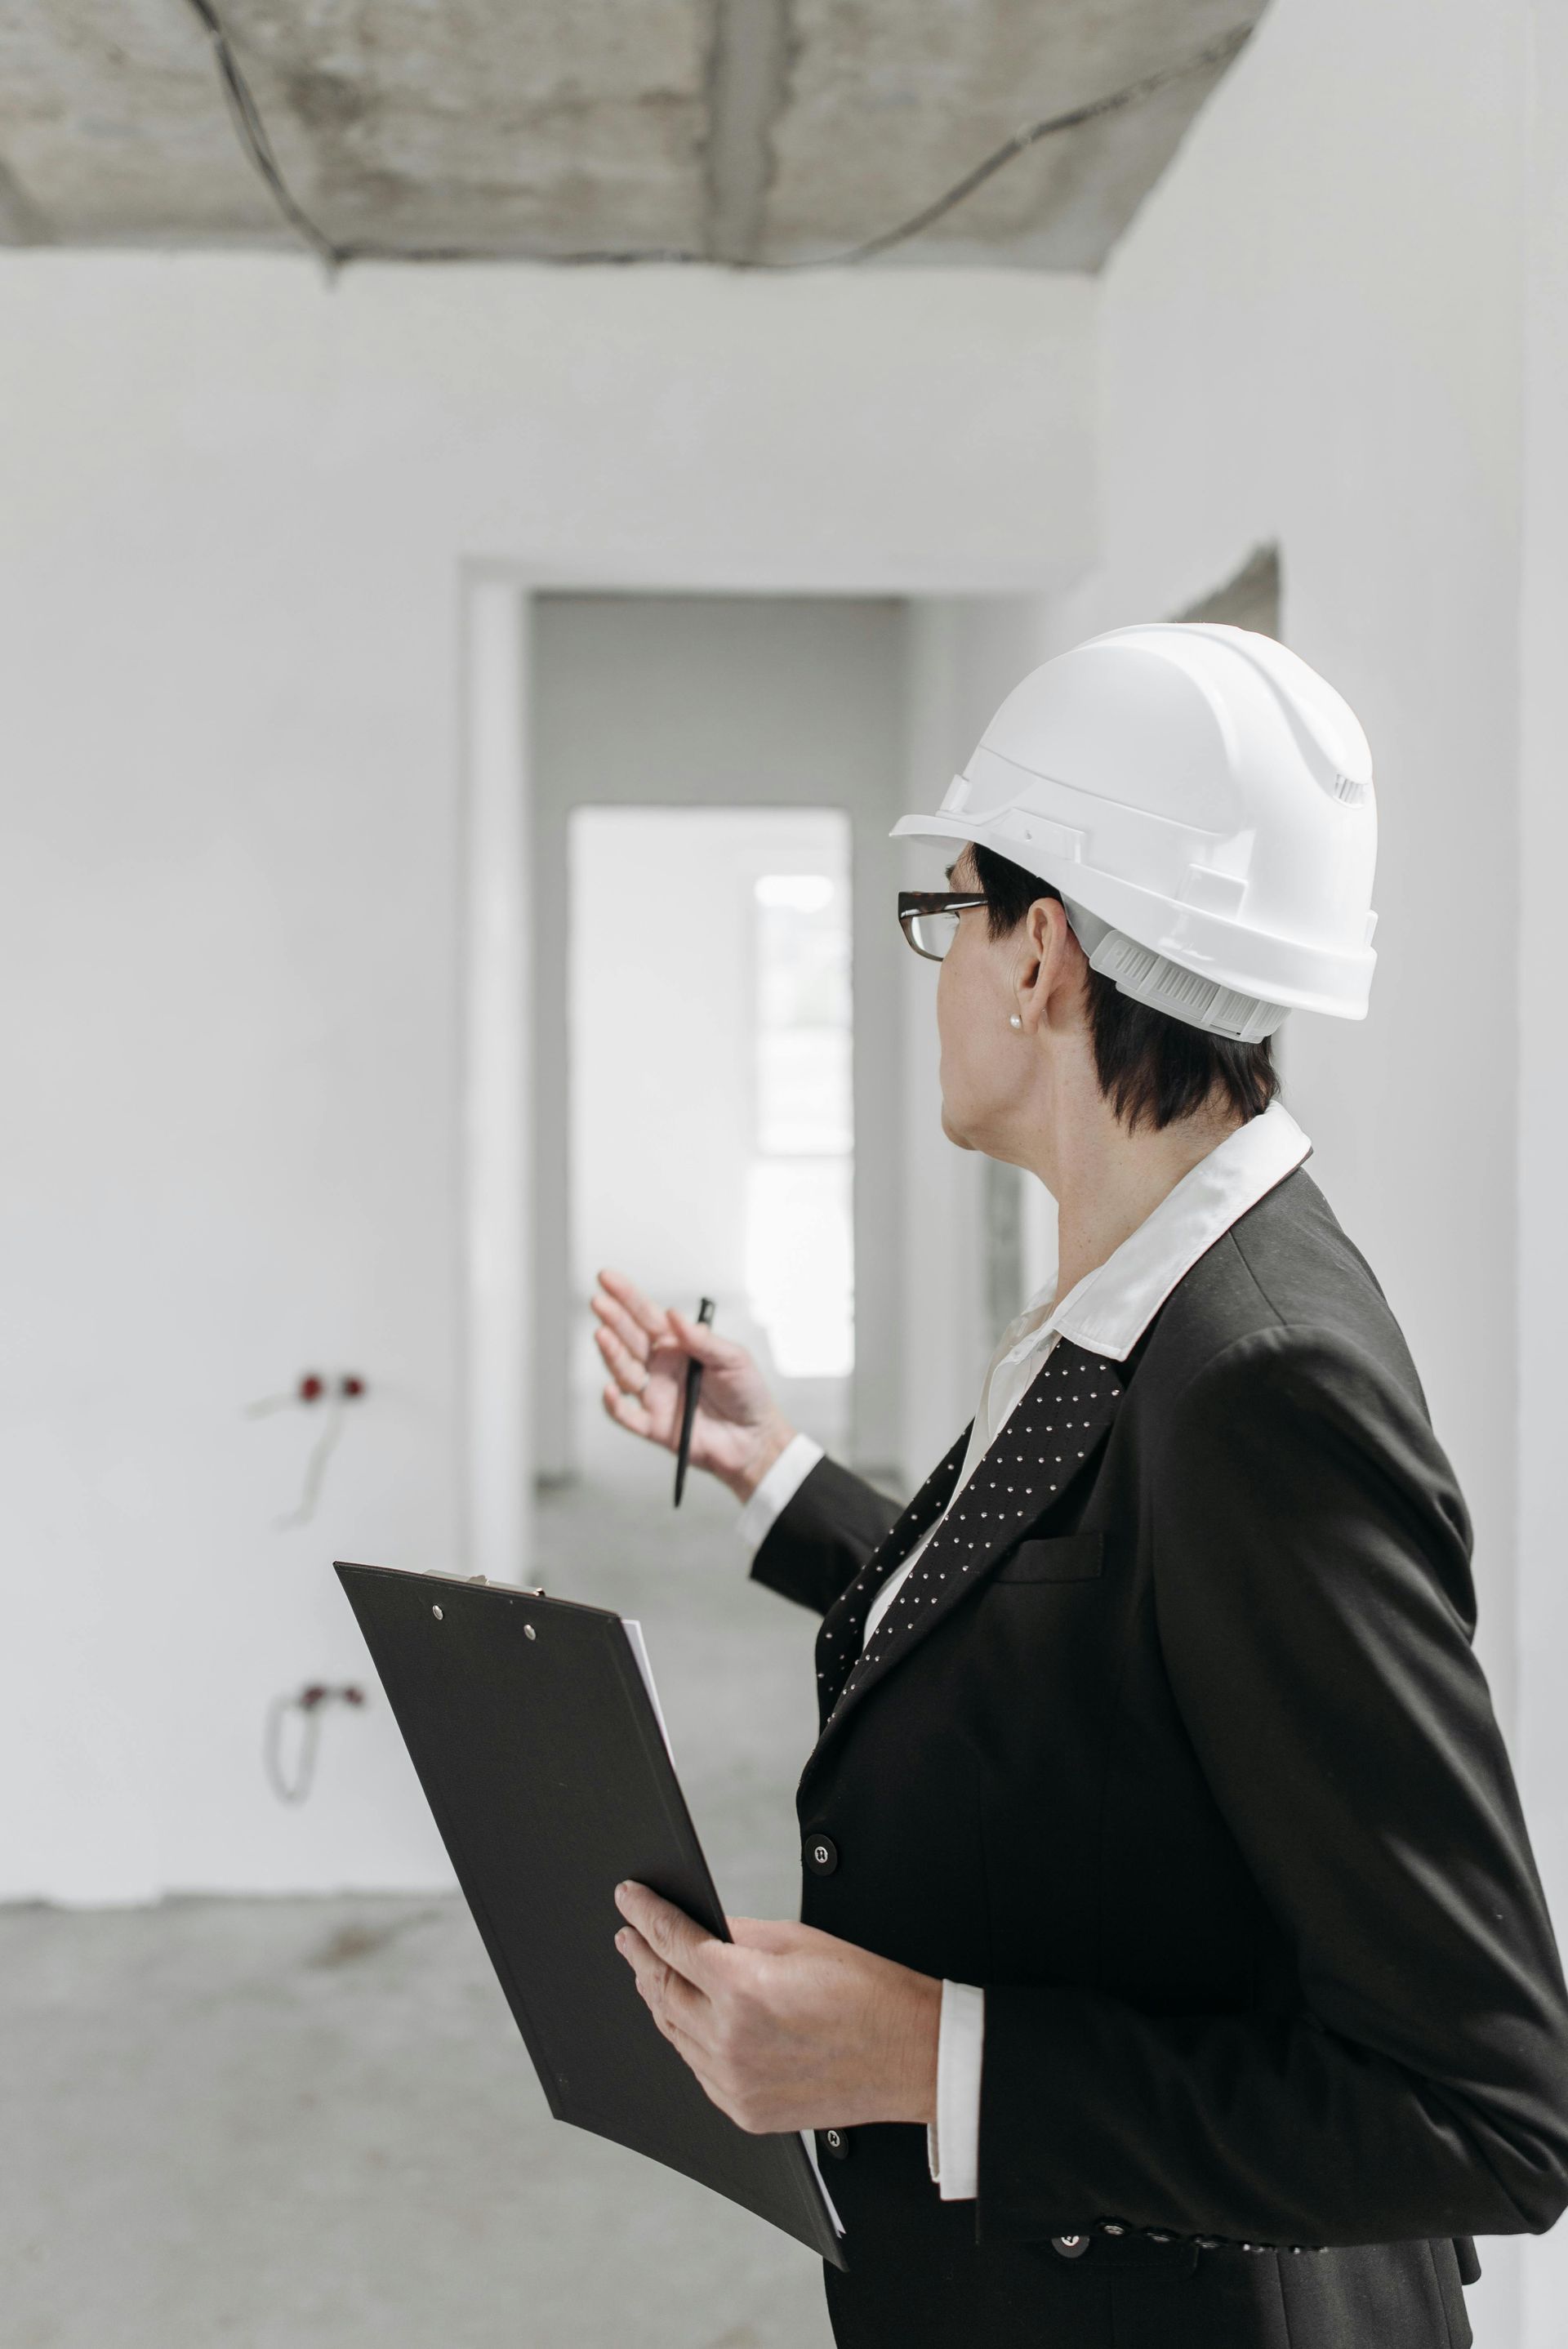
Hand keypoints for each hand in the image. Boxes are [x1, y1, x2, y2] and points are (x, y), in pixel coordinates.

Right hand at [591, 1270, 795, 1502]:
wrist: (755, 1438)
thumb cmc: (747, 1394)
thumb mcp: (733, 1358)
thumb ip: (703, 1340)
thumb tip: (674, 1315)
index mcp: (677, 1345)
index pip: (646, 1315)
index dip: (626, 1297)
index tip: (607, 1278)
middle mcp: (661, 1367)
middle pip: (630, 1339)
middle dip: (613, 1320)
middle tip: (599, 1302)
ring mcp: (655, 1395)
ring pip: (624, 1372)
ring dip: (612, 1355)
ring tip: (603, 1336)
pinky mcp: (654, 1425)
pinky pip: (627, 1416)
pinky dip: (614, 1405)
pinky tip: (610, 1389)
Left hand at [612, 1881, 940, 2135]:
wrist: (909, 2055)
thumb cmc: (865, 1993)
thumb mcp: (798, 1941)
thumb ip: (738, 1933)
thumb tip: (701, 1926)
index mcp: (743, 1987)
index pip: (672, 1941)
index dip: (644, 1914)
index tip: (628, 1898)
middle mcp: (730, 2039)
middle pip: (663, 1989)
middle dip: (642, 1957)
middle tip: (629, 1934)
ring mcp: (734, 2082)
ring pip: (673, 2032)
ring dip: (659, 1998)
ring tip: (651, 1972)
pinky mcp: (744, 2111)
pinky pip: (697, 2068)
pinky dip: (687, 2038)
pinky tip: (687, 2018)